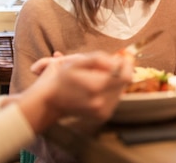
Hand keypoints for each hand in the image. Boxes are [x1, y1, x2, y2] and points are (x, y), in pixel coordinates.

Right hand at [11, 51, 133, 133]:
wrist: (49, 102)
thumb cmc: (62, 78)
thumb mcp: (77, 62)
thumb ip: (99, 58)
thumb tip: (117, 62)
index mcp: (96, 88)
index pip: (126, 76)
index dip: (126, 65)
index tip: (119, 58)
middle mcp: (101, 103)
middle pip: (124, 82)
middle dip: (117, 72)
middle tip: (103, 68)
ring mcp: (102, 112)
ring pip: (120, 91)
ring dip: (113, 82)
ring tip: (95, 80)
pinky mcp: (103, 116)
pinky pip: (114, 99)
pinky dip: (109, 92)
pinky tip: (96, 90)